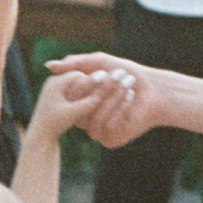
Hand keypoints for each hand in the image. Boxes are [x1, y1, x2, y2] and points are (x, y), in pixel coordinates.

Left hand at [27, 68, 111, 143]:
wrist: (39, 136)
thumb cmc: (55, 125)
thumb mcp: (74, 113)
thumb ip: (90, 100)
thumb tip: (107, 86)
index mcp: (56, 81)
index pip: (82, 75)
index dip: (96, 81)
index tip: (109, 87)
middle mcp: (54, 80)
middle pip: (80, 78)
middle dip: (93, 84)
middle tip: (110, 90)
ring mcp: (54, 87)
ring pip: (78, 85)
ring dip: (89, 91)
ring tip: (103, 98)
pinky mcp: (56, 95)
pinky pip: (74, 91)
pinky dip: (83, 97)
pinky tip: (93, 105)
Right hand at [45, 53, 162, 148]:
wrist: (154, 90)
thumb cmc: (126, 73)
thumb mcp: (99, 63)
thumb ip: (75, 64)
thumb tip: (48, 66)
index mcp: (79, 100)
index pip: (70, 96)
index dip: (83, 85)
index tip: (101, 72)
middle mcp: (84, 117)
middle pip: (81, 109)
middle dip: (101, 90)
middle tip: (117, 74)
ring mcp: (96, 130)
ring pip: (94, 119)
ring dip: (112, 98)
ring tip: (128, 83)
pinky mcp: (110, 139)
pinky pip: (107, 128)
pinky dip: (119, 111)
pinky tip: (130, 98)